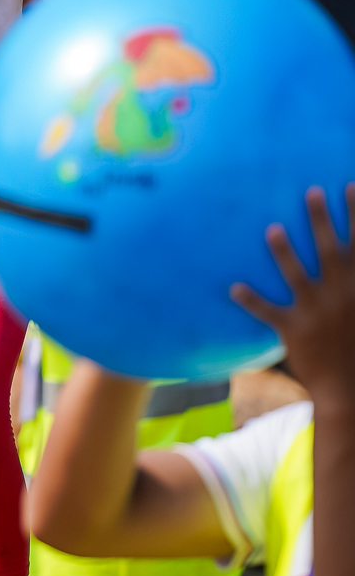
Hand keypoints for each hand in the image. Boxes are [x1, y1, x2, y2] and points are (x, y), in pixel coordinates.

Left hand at [232, 186, 354, 412]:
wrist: (351, 390)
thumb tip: (351, 253)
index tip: (349, 185)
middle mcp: (341, 295)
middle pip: (330, 250)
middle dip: (321, 220)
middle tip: (311, 191)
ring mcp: (317, 312)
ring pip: (297, 276)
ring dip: (284, 252)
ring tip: (272, 228)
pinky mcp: (294, 331)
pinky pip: (269, 312)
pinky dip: (252, 300)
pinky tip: (234, 287)